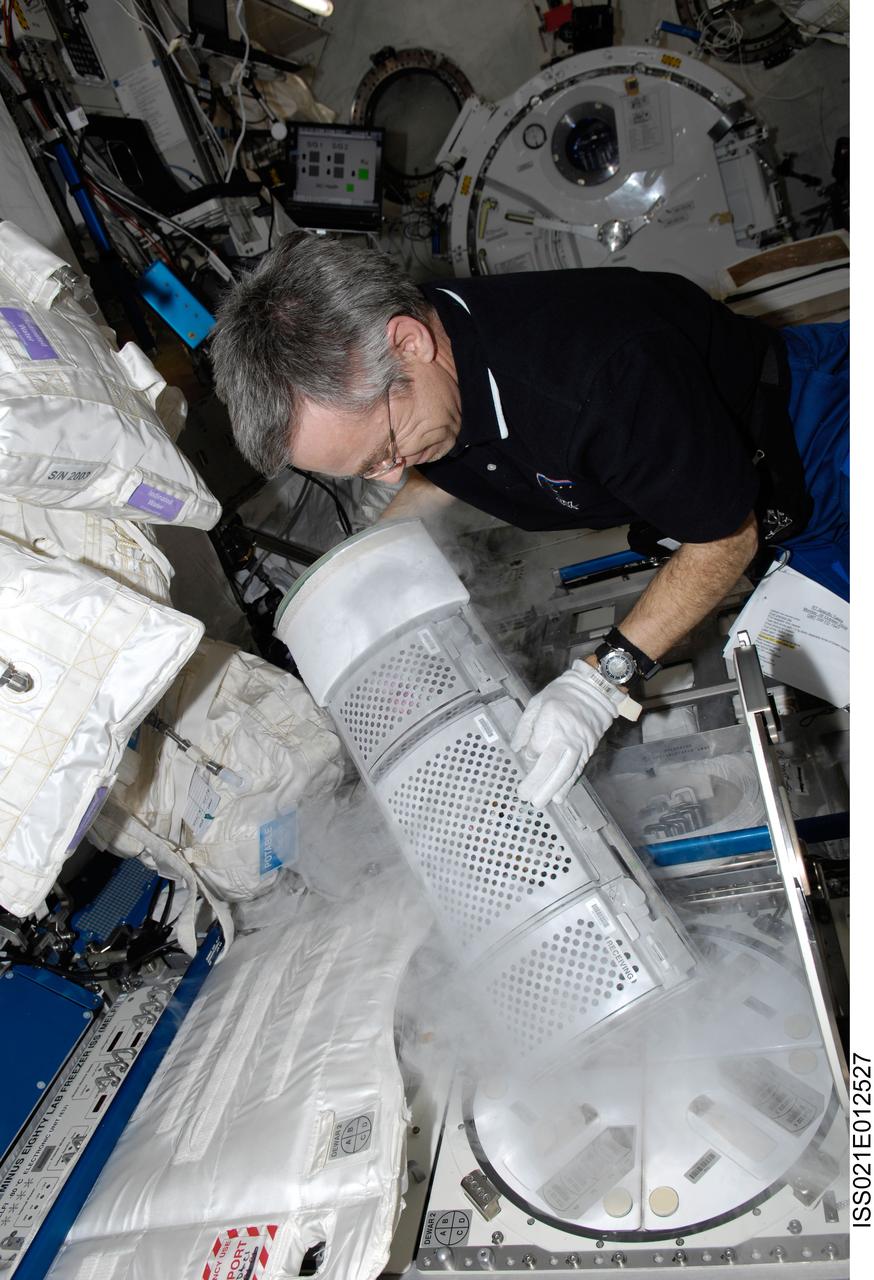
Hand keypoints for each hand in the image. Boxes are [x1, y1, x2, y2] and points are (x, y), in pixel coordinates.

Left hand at [510, 660, 634, 808]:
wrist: (595, 690)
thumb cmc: (562, 695)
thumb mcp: (536, 702)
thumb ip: (525, 726)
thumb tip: (517, 748)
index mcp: (551, 717)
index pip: (537, 744)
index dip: (529, 753)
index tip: (527, 754)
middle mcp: (566, 733)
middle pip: (550, 762)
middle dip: (537, 782)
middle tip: (525, 797)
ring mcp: (580, 743)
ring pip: (565, 770)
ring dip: (551, 788)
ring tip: (539, 802)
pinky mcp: (588, 749)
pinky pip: (576, 769)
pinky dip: (568, 784)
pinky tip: (559, 796)